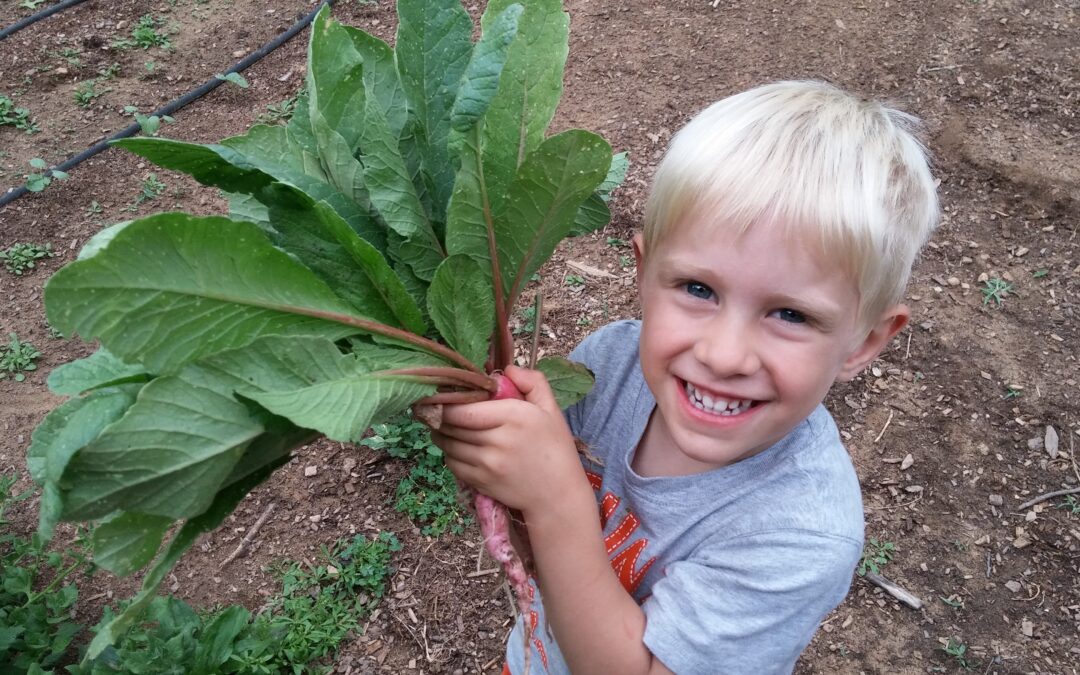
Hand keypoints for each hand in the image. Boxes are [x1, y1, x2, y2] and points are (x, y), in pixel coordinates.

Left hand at [430, 366, 582, 513]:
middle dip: (439, 415)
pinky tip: (456, 446)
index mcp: (514, 416)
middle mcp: (497, 440)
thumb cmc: (556, 448)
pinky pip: (452, 463)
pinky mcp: (480, 482)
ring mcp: (486, 464)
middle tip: (435, 407)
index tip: (441, 394)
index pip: (464, 408)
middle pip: (450, 425)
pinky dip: (449, 453)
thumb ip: (532, 382)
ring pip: (447, 444)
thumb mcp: (551, 409)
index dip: (446, 401)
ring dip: (441, 433)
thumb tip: (506, 369)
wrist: (558, 495)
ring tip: (442, 424)